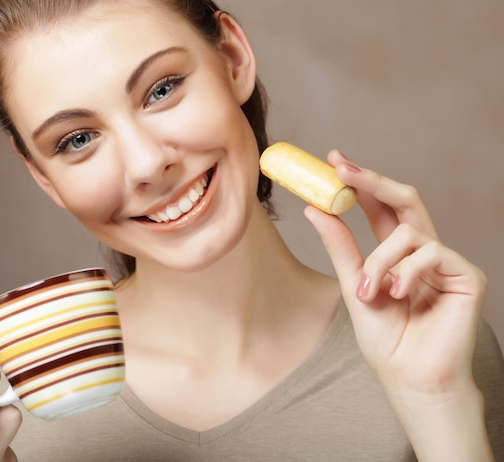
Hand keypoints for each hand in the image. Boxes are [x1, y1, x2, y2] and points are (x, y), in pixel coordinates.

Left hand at [304, 150, 486, 393]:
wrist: (409, 377)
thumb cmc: (385, 338)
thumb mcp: (353, 285)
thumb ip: (340, 247)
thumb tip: (314, 209)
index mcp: (397, 253)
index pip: (380, 207)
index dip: (360, 182)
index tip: (334, 159)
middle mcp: (422, 251)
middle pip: (403, 199)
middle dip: (371, 180)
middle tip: (341, 168)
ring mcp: (446, 261)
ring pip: (407, 232)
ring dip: (378, 260)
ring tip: (368, 292)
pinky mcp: (466, 274)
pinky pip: (431, 252)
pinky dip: (405, 272)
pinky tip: (398, 295)